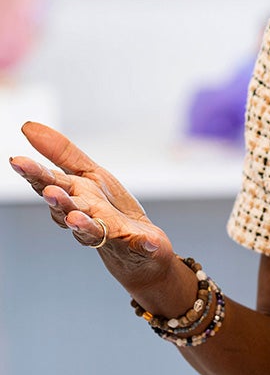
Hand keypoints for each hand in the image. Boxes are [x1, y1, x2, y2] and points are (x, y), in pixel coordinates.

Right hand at [9, 122, 174, 292]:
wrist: (140, 248)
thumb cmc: (110, 209)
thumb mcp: (89, 175)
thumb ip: (62, 153)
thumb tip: (27, 126)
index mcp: (75, 198)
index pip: (51, 184)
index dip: (35, 174)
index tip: (17, 161)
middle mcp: (86, 219)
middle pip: (68, 210)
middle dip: (59, 202)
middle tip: (51, 192)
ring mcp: (109, 235)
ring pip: (93, 231)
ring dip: (84, 226)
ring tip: (76, 219)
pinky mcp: (135, 246)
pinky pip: (140, 246)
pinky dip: (143, 245)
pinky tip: (148, 242)